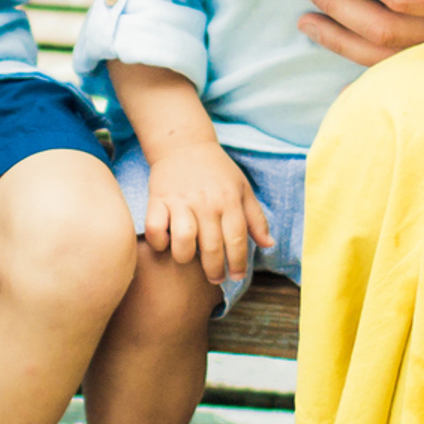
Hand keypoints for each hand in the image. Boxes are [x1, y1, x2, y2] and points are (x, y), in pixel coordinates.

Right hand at [138, 135, 270, 286]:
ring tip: (189, 260)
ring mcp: (180, 201)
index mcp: (229, 200)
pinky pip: (155, 228)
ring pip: (183, 240)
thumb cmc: (217, 170)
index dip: (238, 262)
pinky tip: (165, 244)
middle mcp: (206, 202)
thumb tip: (268, 244)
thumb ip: (256, 218)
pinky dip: (159, 242)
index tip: (237, 276)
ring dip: (186, 257)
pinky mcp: (158, 199)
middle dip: (215, 269)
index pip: (237, 238)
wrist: (184, 144)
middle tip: (215, 279)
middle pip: (211, 245)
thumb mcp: (242, 188)